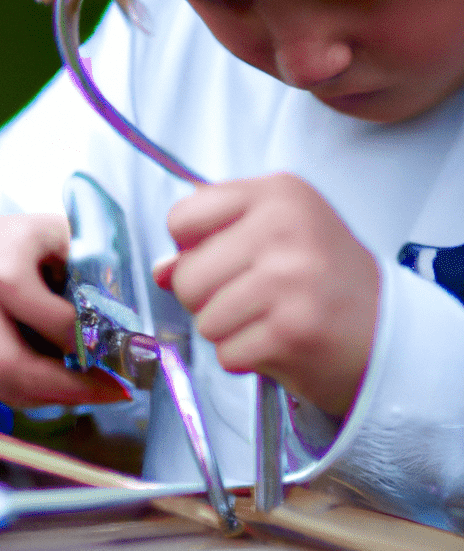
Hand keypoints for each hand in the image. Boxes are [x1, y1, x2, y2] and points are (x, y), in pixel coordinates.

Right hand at [0, 213, 129, 406]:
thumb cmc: (27, 242)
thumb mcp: (65, 240)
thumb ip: (94, 275)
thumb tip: (128, 334)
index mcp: (2, 263)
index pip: (53, 321)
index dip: (91, 344)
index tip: (127, 354)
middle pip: (12, 365)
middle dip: (69, 388)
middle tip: (114, 391)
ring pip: (4, 385)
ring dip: (53, 394)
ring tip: (92, 384)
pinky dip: (30, 392)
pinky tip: (56, 380)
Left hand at [152, 173, 377, 415]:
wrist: (390, 334)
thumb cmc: (321, 278)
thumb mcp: (275, 234)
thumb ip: (211, 239)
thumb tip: (160, 269)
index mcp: (277, 193)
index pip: (182, 217)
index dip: (189, 247)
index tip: (220, 256)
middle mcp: (285, 228)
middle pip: (186, 275)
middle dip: (204, 298)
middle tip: (246, 298)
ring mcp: (289, 279)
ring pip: (203, 318)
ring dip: (226, 330)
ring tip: (266, 319)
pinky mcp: (293, 331)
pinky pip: (226, 353)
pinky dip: (245, 357)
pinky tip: (278, 343)